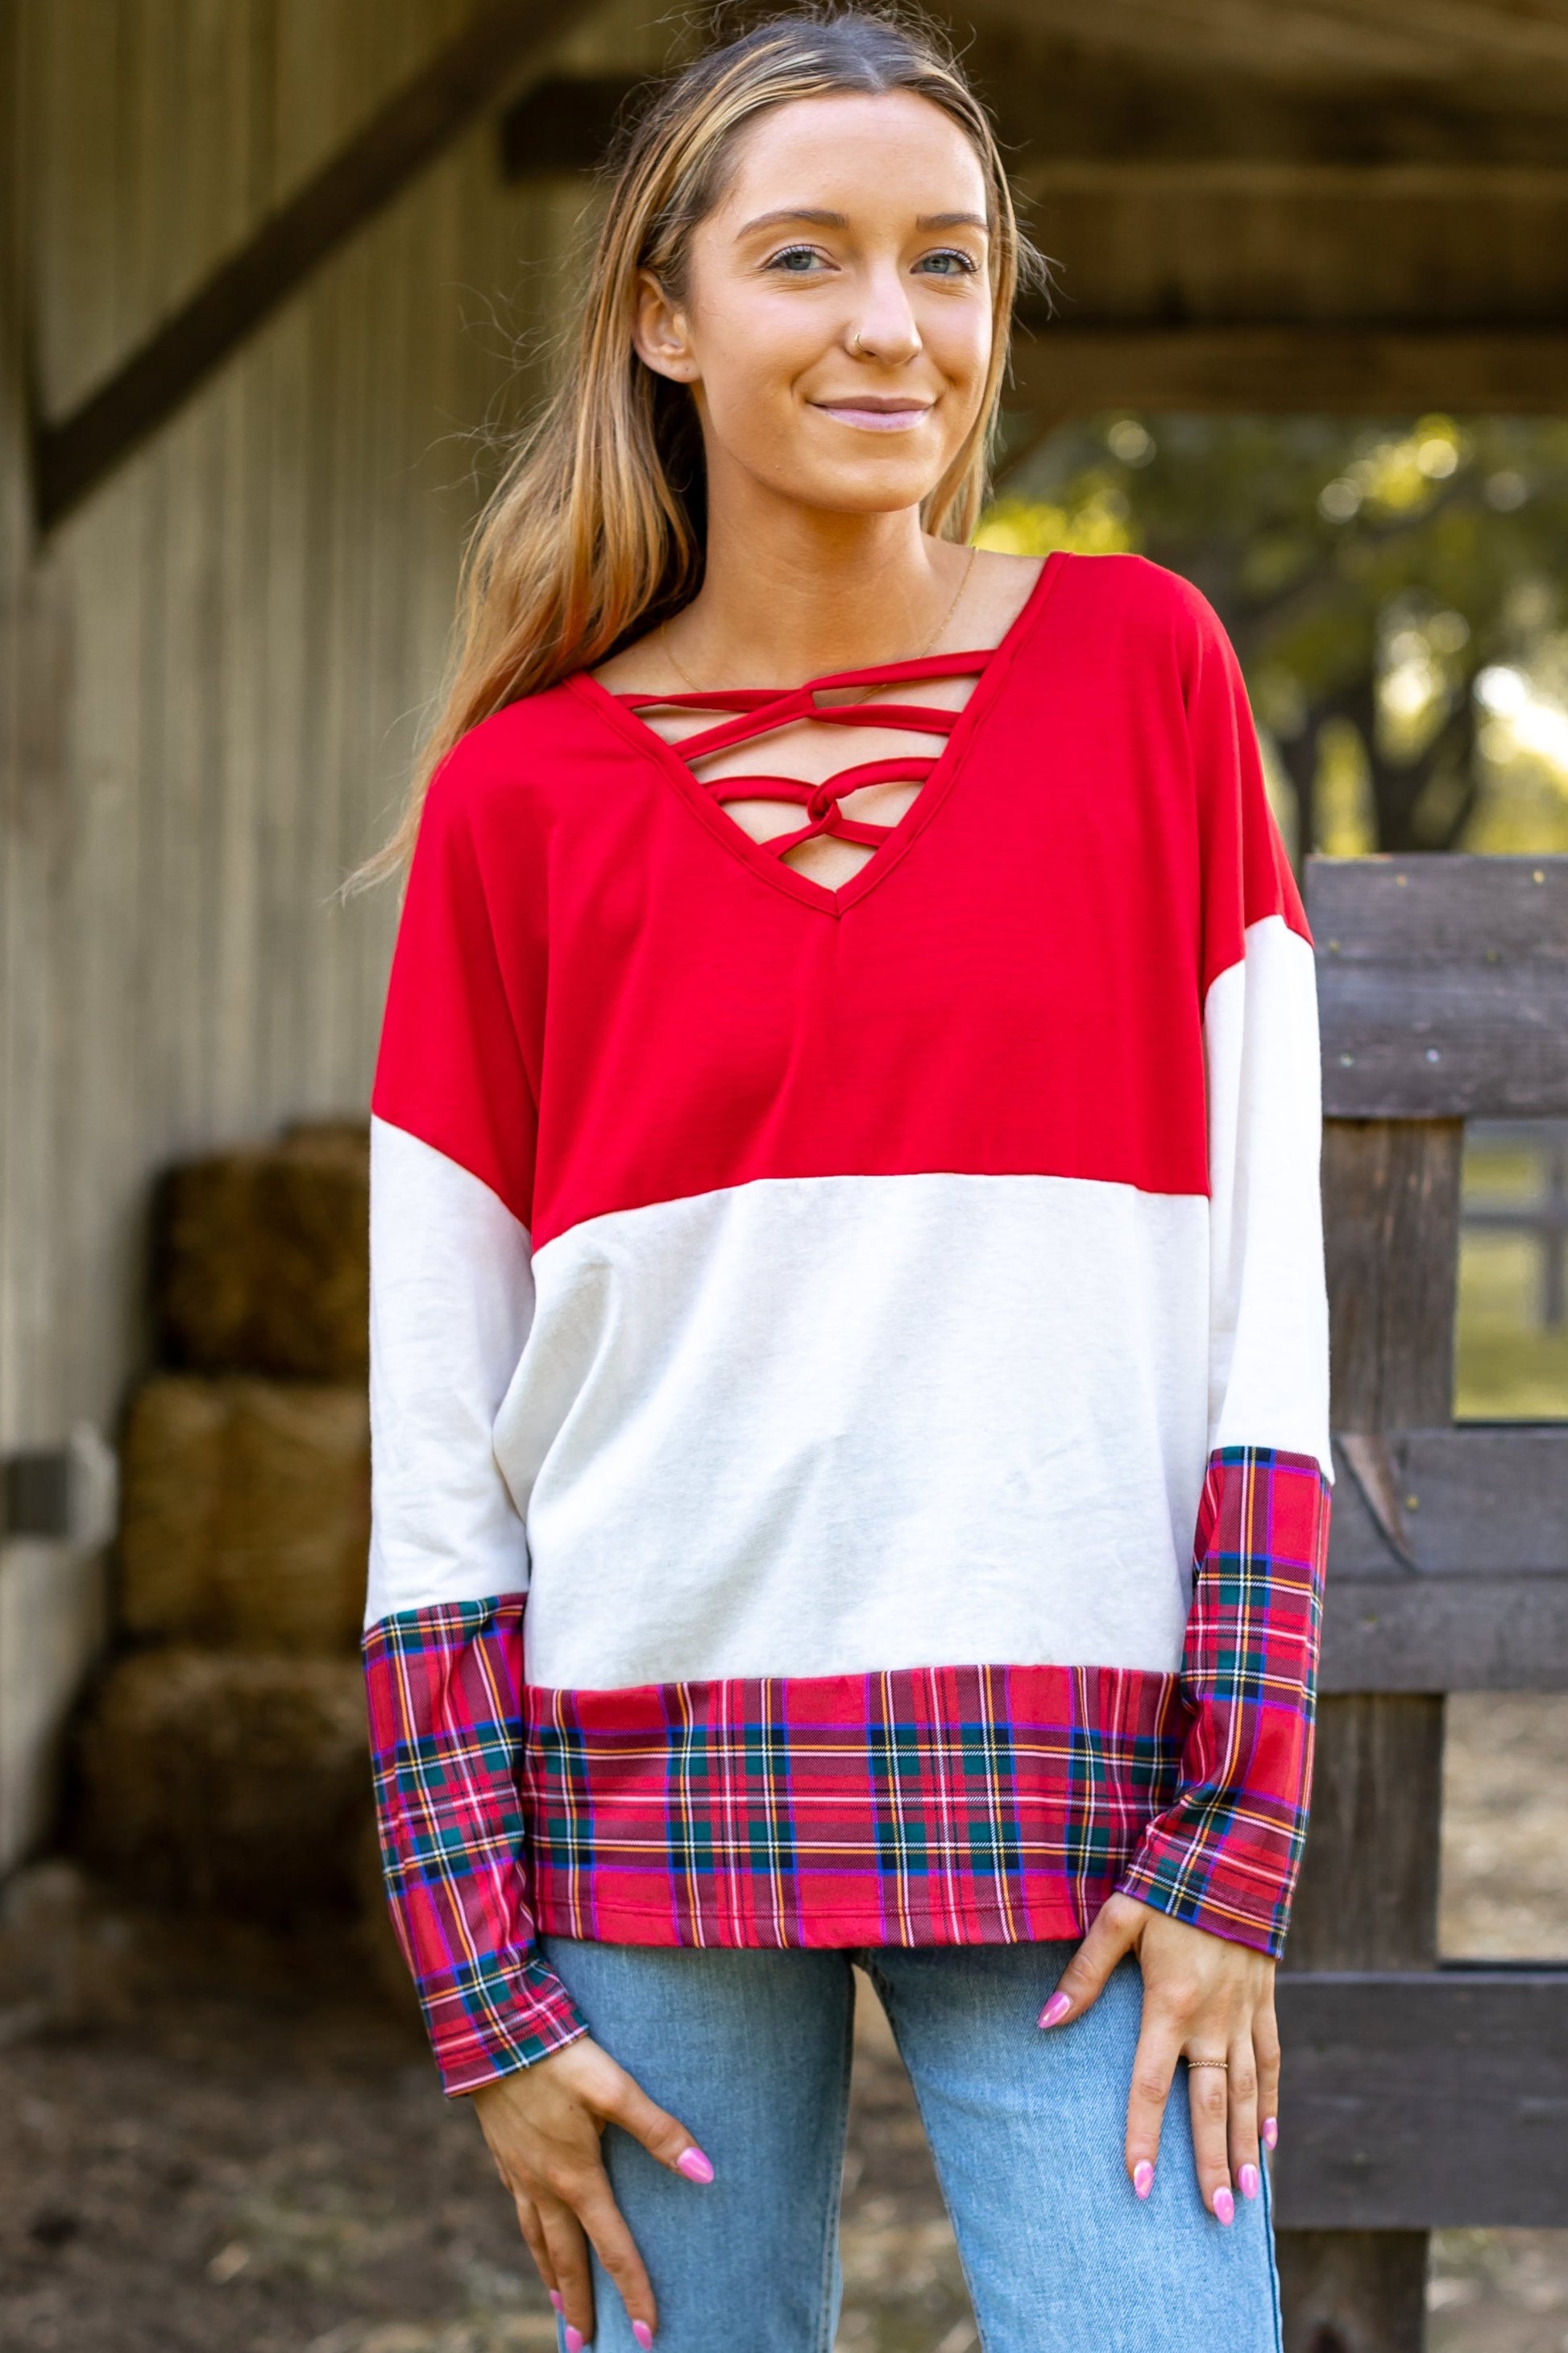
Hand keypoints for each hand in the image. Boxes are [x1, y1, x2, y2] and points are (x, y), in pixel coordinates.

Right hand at [470, 2033, 712, 2345]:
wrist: (491, 2032)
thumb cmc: (559, 2057)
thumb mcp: (615, 2088)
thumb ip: (659, 2131)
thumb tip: (704, 2173)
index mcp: (576, 2178)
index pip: (612, 2249)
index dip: (633, 2292)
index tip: (646, 2333)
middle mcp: (544, 2185)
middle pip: (565, 2258)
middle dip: (579, 2304)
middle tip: (583, 2344)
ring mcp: (519, 2171)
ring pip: (536, 2237)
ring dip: (550, 2272)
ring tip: (558, 2300)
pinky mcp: (503, 2153)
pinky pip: (519, 2207)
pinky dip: (529, 2231)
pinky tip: (533, 2227)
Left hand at [1037, 1894, 1277, 2221]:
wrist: (1234, 1853)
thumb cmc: (1166, 1883)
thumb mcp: (1118, 1918)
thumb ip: (1085, 1974)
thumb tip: (1046, 2020)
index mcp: (1170, 2004)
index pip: (1151, 2088)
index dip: (1143, 2138)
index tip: (1138, 2186)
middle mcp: (1212, 2019)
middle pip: (1209, 2106)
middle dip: (1211, 2165)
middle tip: (1216, 2217)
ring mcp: (1243, 2013)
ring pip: (1245, 2093)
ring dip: (1245, 2146)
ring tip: (1247, 2197)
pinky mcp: (1264, 2001)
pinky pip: (1270, 2060)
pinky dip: (1270, 2101)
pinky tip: (1269, 2138)